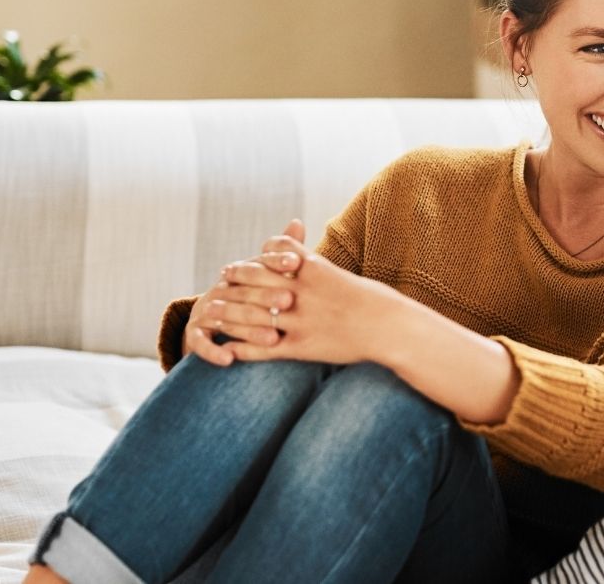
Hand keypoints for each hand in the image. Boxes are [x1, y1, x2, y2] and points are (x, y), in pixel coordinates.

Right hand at [182, 220, 306, 366]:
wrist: (210, 320)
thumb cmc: (249, 296)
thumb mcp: (266, 277)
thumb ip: (283, 252)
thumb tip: (298, 221)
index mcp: (238, 274)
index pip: (257, 263)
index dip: (275, 260)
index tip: (296, 262)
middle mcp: (220, 289)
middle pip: (243, 291)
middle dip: (266, 296)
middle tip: (289, 301)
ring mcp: (205, 311)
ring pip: (227, 318)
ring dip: (249, 330)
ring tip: (273, 340)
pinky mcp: (194, 333)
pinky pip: (201, 342)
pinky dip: (213, 351)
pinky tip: (229, 360)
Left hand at [217, 232, 413, 365]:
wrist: (391, 329)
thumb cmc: (375, 303)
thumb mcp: (345, 277)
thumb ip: (318, 268)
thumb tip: (302, 259)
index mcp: (313, 269)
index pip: (273, 252)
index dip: (253, 257)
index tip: (237, 264)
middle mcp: (302, 292)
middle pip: (255, 279)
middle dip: (234, 280)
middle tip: (220, 282)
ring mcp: (299, 320)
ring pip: (252, 314)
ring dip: (229, 314)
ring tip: (212, 314)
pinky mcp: (301, 347)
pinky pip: (263, 348)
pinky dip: (243, 349)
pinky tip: (228, 350)